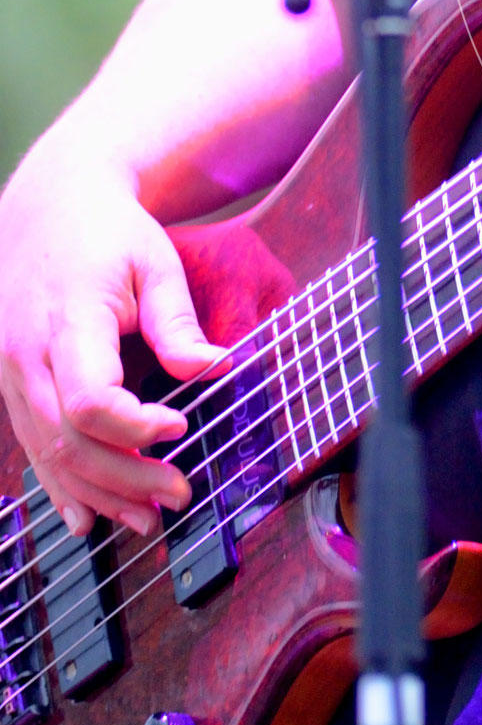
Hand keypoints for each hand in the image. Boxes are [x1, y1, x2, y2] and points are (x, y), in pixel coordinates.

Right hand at [0, 133, 224, 537]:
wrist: (48, 207)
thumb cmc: (107, 232)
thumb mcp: (154, 262)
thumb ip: (179, 321)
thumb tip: (217, 366)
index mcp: (68, 320)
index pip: (89, 399)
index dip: (134, 428)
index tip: (180, 428)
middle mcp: (26, 353)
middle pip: (67, 439)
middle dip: (125, 477)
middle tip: (179, 493)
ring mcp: (9, 371)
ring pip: (45, 452)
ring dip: (97, 492)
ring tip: (148, 518)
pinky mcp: (9, 382)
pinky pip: (31, 444)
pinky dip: (60, 485)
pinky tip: (88, 517)